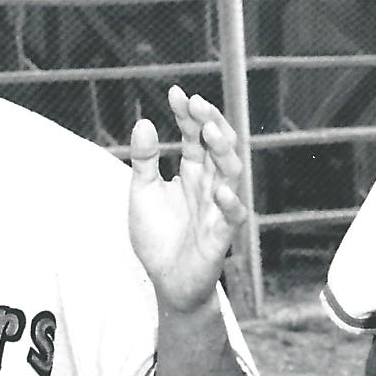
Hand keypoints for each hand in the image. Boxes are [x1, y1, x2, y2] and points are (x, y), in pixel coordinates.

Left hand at [127, 86, 246, 312]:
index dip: (188, 114)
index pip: (195, 136)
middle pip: (219, 146)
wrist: (167, 282)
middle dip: (210, 123)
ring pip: (231, 174)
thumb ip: (144, 160)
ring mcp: (218, 208)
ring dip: (223, 152)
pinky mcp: (221, 236)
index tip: (175, 93)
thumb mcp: (143, 192)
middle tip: (196, 103)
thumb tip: (143, 121)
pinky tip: (220, 191)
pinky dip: (230, 204)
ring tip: (210, 131)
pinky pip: (232, 217)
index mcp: (193, 172)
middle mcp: (210, 185)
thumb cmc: (159, 237)